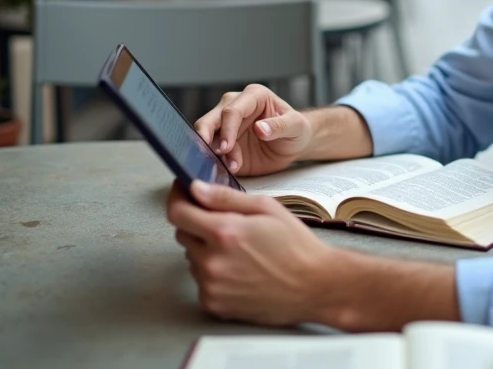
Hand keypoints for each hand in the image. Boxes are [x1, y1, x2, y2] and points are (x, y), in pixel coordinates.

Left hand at [167, 181, 335, 324]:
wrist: (315, 286)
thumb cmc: (297, 247)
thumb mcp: (267, 208)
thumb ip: (226, 197)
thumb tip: (196, 188)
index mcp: (224, 232)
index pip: (177, 212)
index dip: (177, 198)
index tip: (182, 192)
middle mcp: (212, 262)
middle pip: (183, 234)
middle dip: (198, 224)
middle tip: (227, 225)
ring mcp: (211, 286)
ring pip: (192, 258)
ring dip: (206, 250)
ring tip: (240, 251)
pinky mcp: (214, 305)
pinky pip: (200, 281)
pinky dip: (213, 273)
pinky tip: (239, 270)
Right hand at [194, 85, 312, 175]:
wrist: (292, 146)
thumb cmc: (295, 130)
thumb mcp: (296, 127)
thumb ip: (280, 126)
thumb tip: (260, 128)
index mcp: (253, 96)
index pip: (232, 111)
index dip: (227, 129)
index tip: (226, 147)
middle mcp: (234, 106)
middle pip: (210, 120)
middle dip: (207, 138)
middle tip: (215, 157)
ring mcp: (226, 125)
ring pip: (207, 137)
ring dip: (214, 154)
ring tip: (233, 167)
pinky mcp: (223, 143)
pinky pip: (211, 151)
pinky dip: (215, 161)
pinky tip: (227, 169)